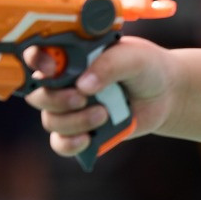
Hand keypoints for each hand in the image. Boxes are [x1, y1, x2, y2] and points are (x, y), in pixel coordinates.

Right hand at [24, 35, 173, 159]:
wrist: (165, 95)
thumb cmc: (146, 67)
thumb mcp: (133, 57)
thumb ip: (109, 65)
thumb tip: (83, 85)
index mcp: (70, 55)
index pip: (37, 55)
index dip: (35, 60)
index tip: (51, 68)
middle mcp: (64, 81)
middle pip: (37, 94)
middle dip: (56, 99)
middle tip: (82, 98)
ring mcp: (70, 108)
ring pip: (51, 120)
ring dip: (73, 121)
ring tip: (104, 114)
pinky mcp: (81, 131)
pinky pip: (61, 143)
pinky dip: (69, 144)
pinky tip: (86, 140)